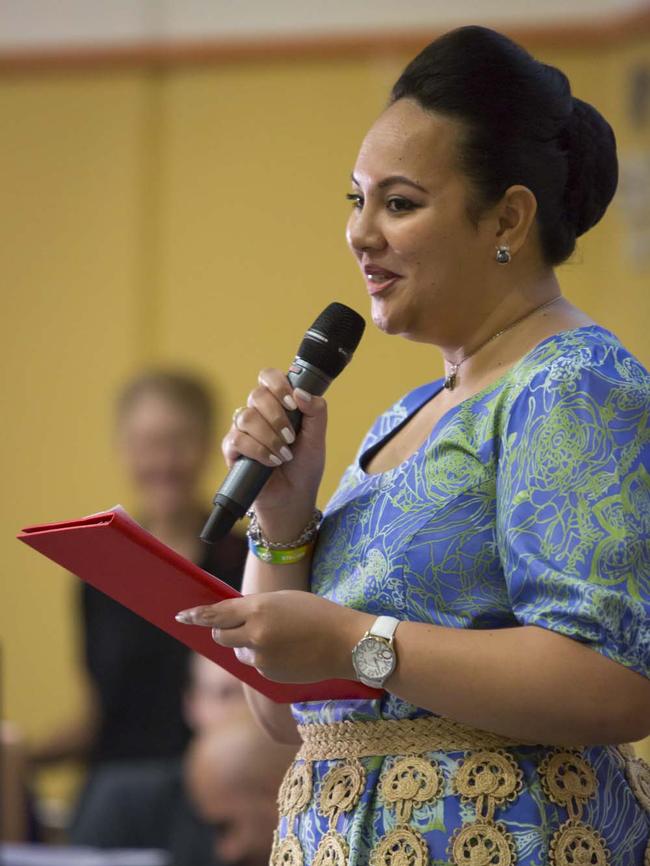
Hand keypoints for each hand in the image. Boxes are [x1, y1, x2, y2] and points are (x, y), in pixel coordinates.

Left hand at [176, 592, 372, 682]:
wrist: (346, 643)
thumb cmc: (317, 614)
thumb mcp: (283, 601)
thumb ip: (254, 608)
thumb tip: (229, 618)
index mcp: (259, 609)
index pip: (217, 613)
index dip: (197, 615)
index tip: (181, 616)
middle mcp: (255, 634)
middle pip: (220, 635)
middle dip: (224, 630)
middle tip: (237, 625)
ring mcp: (261, 658)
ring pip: (239, 651)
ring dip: (248, 644)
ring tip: (279, 637)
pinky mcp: (269, 676)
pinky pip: (256, 665)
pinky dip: (264, 658)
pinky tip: (288, 651)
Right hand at [223, 368, 327, 538]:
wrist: (294, 498)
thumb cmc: (304, 467)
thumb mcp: (318, 438)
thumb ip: (316, 412)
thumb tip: (301, 392)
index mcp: (277, 404)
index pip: (268, 377)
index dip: (278, 384)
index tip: (293, 403)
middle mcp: (257, 413)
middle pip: (256, 395)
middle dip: (277, 416)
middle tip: (291, 437)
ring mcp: (242, 431)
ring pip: (246, 417)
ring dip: (269, 436)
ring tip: (284, 454)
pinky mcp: (232, 450)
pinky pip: (237, 439)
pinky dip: (258, 450)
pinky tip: (271, 461)